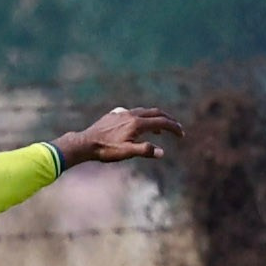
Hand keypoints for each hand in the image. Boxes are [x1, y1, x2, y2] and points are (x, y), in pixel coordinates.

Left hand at [57, 107, 181, 168]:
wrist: (85, 143)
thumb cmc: (105, 150)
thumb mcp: (126, 153)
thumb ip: (145, 151)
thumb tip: (162, 152)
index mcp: (137, 123)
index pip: (162, 122)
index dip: (174, 128)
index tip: (181, 135)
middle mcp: (131, 114)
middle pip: (156, 113)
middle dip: (168, 120)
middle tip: (176, 129)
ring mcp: (122, 113)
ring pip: (144, 112)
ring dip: (155, 119)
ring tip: (159, 130)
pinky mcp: (114, 115)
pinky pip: (133, 113)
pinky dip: (142, 118)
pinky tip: (137, 126)